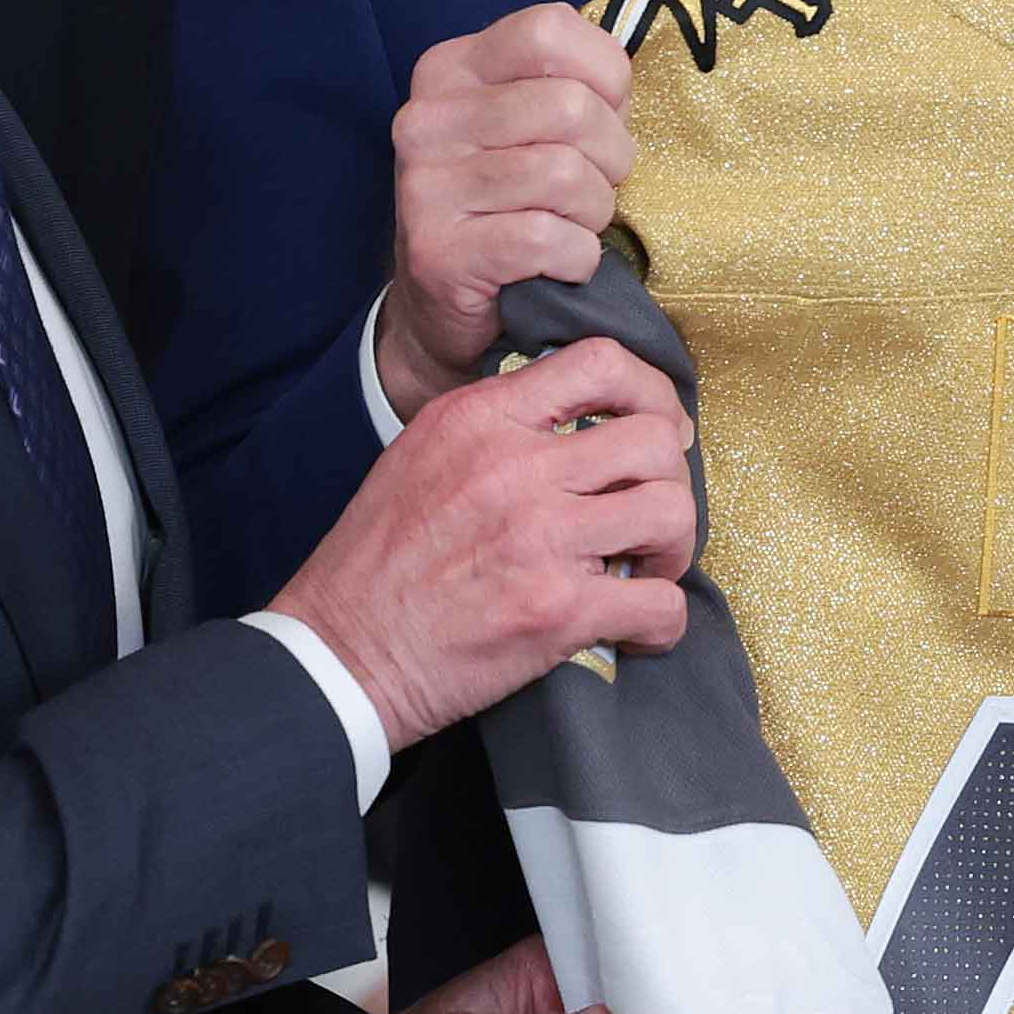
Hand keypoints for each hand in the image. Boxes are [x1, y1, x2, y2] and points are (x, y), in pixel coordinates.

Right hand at [271, 336, 700, 745]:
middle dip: (669, 481)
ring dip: (673, 549)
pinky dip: (662, 624)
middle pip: (653, 440)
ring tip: (645, 572)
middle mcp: (515, 466)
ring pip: (671, 513)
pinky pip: (659, 605)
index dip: (651, 394)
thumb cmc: (377, 563)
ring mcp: (540, 536)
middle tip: (650, 518)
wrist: (340, 652)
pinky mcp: (556, 610)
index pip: (600, 361)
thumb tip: (574, 422)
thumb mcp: (422, 454)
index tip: (655, 435)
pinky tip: (636, 632)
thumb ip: (496, 427)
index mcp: (481, 418)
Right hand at [377, 4, 635, 416]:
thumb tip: (624, 83)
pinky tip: (561, 263)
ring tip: (575, 225)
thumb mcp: (533, 126)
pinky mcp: (439, 251)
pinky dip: (578, 257)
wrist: (443, 308)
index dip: (604, 75)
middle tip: (596, 186)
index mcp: (452, 69)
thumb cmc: (511, 204)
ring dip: (594, 212)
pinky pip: (548, 238)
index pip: (548, 29)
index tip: (604, 115)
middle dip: (611, 156)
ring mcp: (426, 185)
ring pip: (565, 175)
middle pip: (570, 107)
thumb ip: (575, 85)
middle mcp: (428, 118)